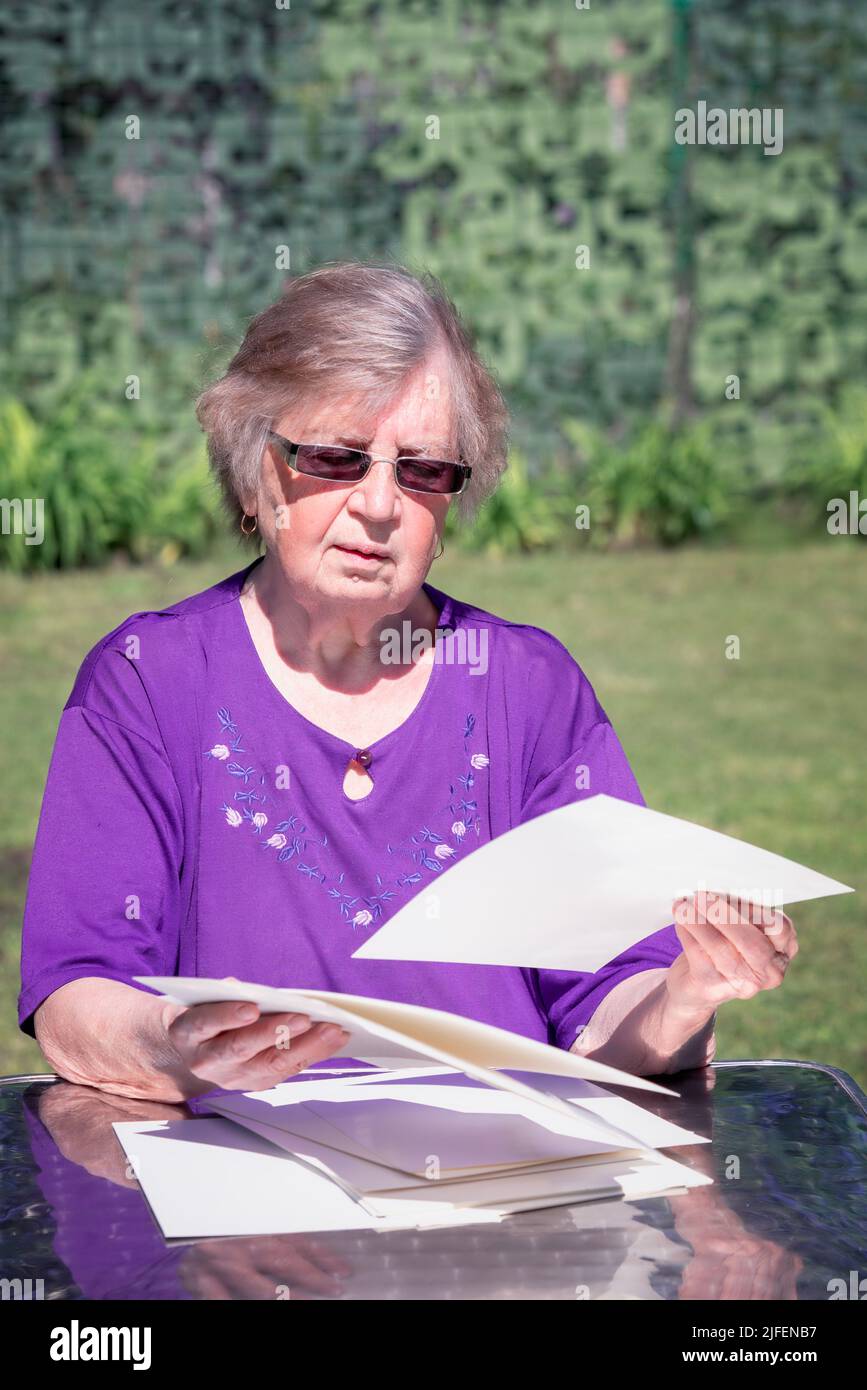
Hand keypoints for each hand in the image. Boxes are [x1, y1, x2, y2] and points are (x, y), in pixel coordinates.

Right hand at [165, 981, 349, 1093]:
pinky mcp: (256, 1083)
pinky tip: (334, 1039)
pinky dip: (314, 1053)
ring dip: (305, 1046)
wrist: (195, 1049)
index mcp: (189, 1032)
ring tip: (330, 1029)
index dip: (228, 1016)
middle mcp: (207, 1061)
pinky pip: (287, 1071)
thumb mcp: (206, 998)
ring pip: (269, 1066)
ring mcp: (232, 1077)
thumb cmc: (206, 1015)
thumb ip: (226, 993)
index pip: (206, 1023)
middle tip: (303, 1018)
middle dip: (275, 1032)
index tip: (252, 1008)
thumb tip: (256, 992)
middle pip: (241, 1049)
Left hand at [668, 890, 797, 1012]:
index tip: (729, 893)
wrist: (694, 986)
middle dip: (724, 914)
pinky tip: (679, 920)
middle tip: (701, 896)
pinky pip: (698, 955)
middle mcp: (768, 973)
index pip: (780, 927)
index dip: (754, 909)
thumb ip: (738, 912)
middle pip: (751, 942)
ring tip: (683, 905)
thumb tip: (717, 892)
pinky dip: (686, 932)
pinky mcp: (711, 988)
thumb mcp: (739, 929)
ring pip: (721, 948)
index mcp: (782, 952)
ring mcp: (742, 985)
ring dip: (698, 921)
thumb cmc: (723, 947)